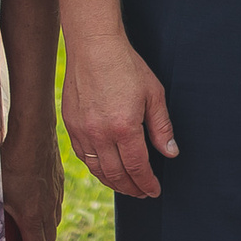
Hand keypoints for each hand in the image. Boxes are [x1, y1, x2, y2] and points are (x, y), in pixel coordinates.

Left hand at [1, 116, 64, 240]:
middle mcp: (49, 207)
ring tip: (28, 226)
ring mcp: (56, 193)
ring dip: (44, 228)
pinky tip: (36, 200)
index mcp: (33, 215)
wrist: (33, 132)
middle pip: (49, 237)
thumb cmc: (10, 161)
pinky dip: (49, 210)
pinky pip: (57, 203)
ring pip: (55, 220)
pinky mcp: (59, 180)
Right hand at [60, 29, 176, 198]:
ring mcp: (81, 131)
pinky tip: (105, 168)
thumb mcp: (153, 94)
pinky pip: (82, 156)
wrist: (94, 47)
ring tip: (126, 186)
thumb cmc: (126, 66)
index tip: (154, 191)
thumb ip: (161, 127)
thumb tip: (170, 153)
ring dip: (113, 182)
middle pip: (116, 175)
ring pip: (97, 170)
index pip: (137, 168)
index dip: (147, 183)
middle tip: (142, 193)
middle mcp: (100, 134)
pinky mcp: (70, 125)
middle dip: (132, 188)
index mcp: (124, 128)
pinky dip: (96, 168)